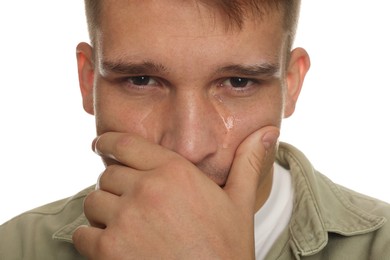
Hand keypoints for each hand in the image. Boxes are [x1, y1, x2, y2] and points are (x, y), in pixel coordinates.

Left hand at [73, 126, 278, 258]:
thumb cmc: (226, 250)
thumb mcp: (240, 204)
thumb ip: (248, 163)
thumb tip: (268, 131)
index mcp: (174, 172)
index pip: (125, 144)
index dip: (109, 142)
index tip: (101, 144)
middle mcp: (146, 189)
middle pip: (108, 175)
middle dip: (116, 186)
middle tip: (132, 202)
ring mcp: (125, 220)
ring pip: (93, 201)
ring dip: (104, 212)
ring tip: (127, 226)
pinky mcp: (108, 250)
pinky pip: (83, 233)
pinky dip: (93, 238)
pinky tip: (116, 246)